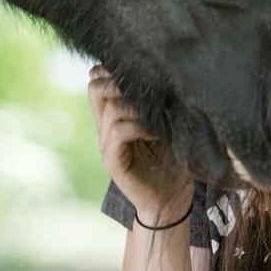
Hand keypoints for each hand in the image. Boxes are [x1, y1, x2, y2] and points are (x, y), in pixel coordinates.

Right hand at [88, 66, 192, 222]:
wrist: (171, 202)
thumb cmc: (174, 162)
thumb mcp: (169, 125)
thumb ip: (161, 103)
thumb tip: (172, 72)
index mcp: (115, 116)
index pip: (98, 81)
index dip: (114, 69)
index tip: (142, 71)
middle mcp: (105, 127)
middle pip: (95, 87)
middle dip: (119, 80)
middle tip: (147, 89)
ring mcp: (106, 144)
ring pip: (109, 108)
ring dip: (136, 105)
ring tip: (157, 115)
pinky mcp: (112, 161)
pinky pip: (118, 132)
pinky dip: (138, 126)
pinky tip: (156, 133)